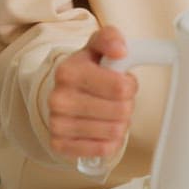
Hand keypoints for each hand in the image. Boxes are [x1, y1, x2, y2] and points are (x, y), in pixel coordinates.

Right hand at [48, 26, 137, 157]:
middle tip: (116, 100)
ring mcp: (57, 124)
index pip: (122, 88)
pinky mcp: (60, 144)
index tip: (123, 82)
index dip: (130, 85)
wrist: (61, 92)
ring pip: (115, 132)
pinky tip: (102, 129)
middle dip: (126, 105)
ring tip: (109, 113)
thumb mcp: (98, 46)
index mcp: (68, 72)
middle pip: (121, 111)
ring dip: (120, 123)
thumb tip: (120, 50)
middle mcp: (59, 99)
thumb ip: (111, 38)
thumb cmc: (87, 70)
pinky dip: (110, 141)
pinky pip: (103, 150)